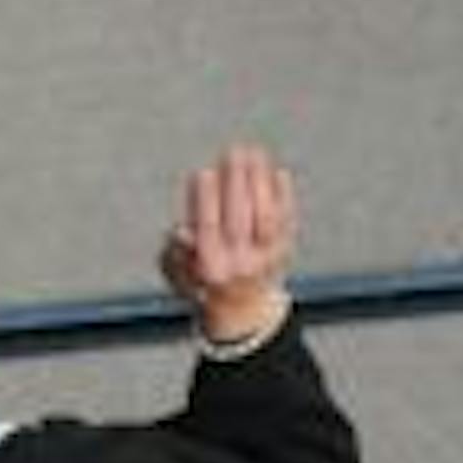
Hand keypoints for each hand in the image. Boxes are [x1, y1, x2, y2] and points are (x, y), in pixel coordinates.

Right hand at [159, 144, 296, 344]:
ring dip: (260, 183)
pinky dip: (285, 197)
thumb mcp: (178, 272)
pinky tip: (279, 172)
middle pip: (239, 218)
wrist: (243, 310)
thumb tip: (181, 231)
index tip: (203, 172)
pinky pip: (288, 222)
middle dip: (236, 183)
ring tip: (254, 153)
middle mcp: (241, 265)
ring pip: (266, 217)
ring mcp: (266, 258)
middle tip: (232, 152)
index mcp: (211, 268)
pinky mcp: (285, 251)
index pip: (208, 228)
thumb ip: (175, 252)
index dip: (206, 200)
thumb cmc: (202, 280)